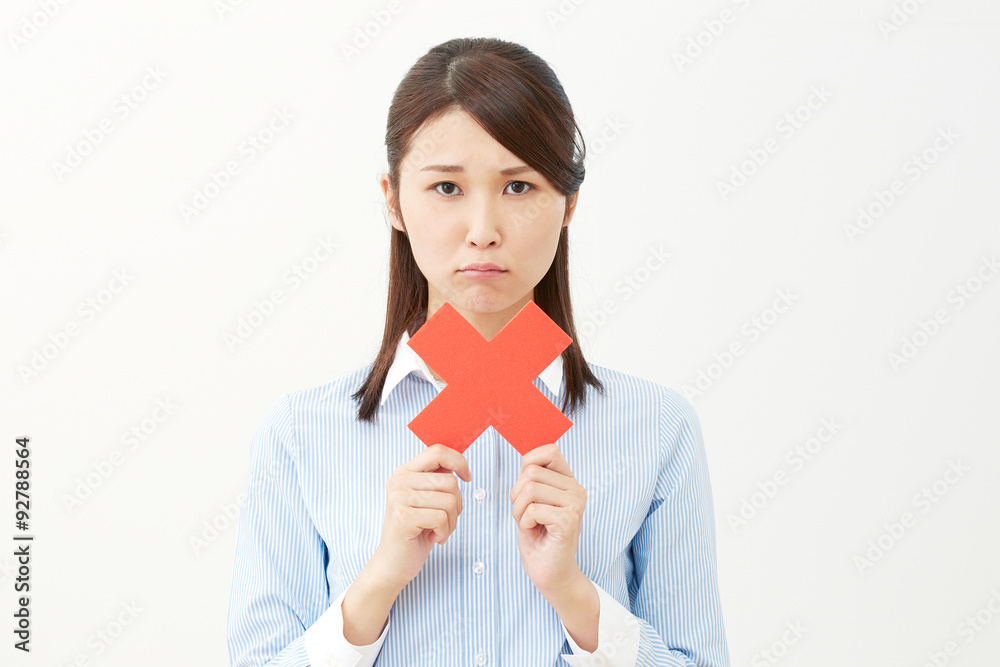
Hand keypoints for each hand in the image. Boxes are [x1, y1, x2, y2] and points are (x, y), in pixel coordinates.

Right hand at [370, 444, 470, 590]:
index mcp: (405, 472)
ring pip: (449, 500)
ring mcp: (398, 498)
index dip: (459, 461)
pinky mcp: (403, 517)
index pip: (437, 451)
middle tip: (445, 521)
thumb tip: (458, 463)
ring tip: (438, 530)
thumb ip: (437, 479)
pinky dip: (445, 532)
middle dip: (457, 505)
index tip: (467, 477)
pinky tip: (433, 538)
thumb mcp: (427, 500)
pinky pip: (442, 517)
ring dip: (452, 522)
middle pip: (449, 481)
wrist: (393, 564)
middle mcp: (399, 481)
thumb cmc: (416, 532)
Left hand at [509, 443, 586, 593]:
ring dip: (519, 510)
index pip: (549, 451)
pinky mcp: (568, 520)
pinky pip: (532, 510)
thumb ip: (531, 478)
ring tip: (530, 524)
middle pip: (531, 472)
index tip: (525, 490)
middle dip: (517, 495)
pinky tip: (535, 532)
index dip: (528, 464)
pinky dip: (525, 522)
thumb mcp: (531, 501)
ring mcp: (575, 505)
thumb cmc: (538, 538)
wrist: (550, 573)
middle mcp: (576, 490)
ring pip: (529, 489)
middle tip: (526, 515)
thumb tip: (525, 458)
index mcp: (569, 481)